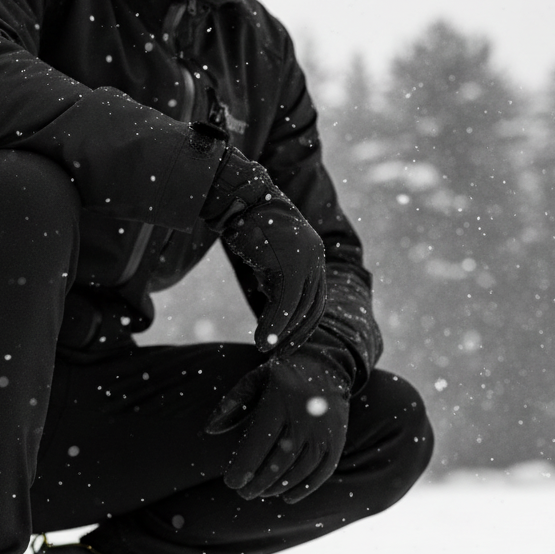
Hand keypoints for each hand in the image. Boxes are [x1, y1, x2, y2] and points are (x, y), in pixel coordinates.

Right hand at [201, 145, 324, 354]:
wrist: (239, 198)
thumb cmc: (246, 223)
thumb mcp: (266, 255)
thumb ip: (275, 276)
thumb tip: (272, 299)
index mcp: (313, 256)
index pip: (315, 300)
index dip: (303, 325)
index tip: (288, 343)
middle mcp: (315, 258)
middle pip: (312, 307)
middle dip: (297, 334)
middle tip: (280, 355)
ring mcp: (306, 261)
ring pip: (299, 309)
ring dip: (282, 334)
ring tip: (265, 351)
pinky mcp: (290, 265)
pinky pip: (285, 304)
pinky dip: (273, 326)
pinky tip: (262, 341)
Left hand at [204, 346, 351, 503]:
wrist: (327, 363)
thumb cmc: (281, 376)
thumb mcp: (253, 379)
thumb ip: (230, 403)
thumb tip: (209, 430)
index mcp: (279, 402)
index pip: (259, 442)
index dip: (244, 467)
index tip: (231, 482)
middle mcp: (304, 417)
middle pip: (279, 461)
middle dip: (259, 483)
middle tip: (244, 493)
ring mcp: (324, 430)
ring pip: (301, 470)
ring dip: (278, 487)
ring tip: (261, 493)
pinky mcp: (337, 439)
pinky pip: (323, 471)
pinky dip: (305, 488)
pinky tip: (287, 497)